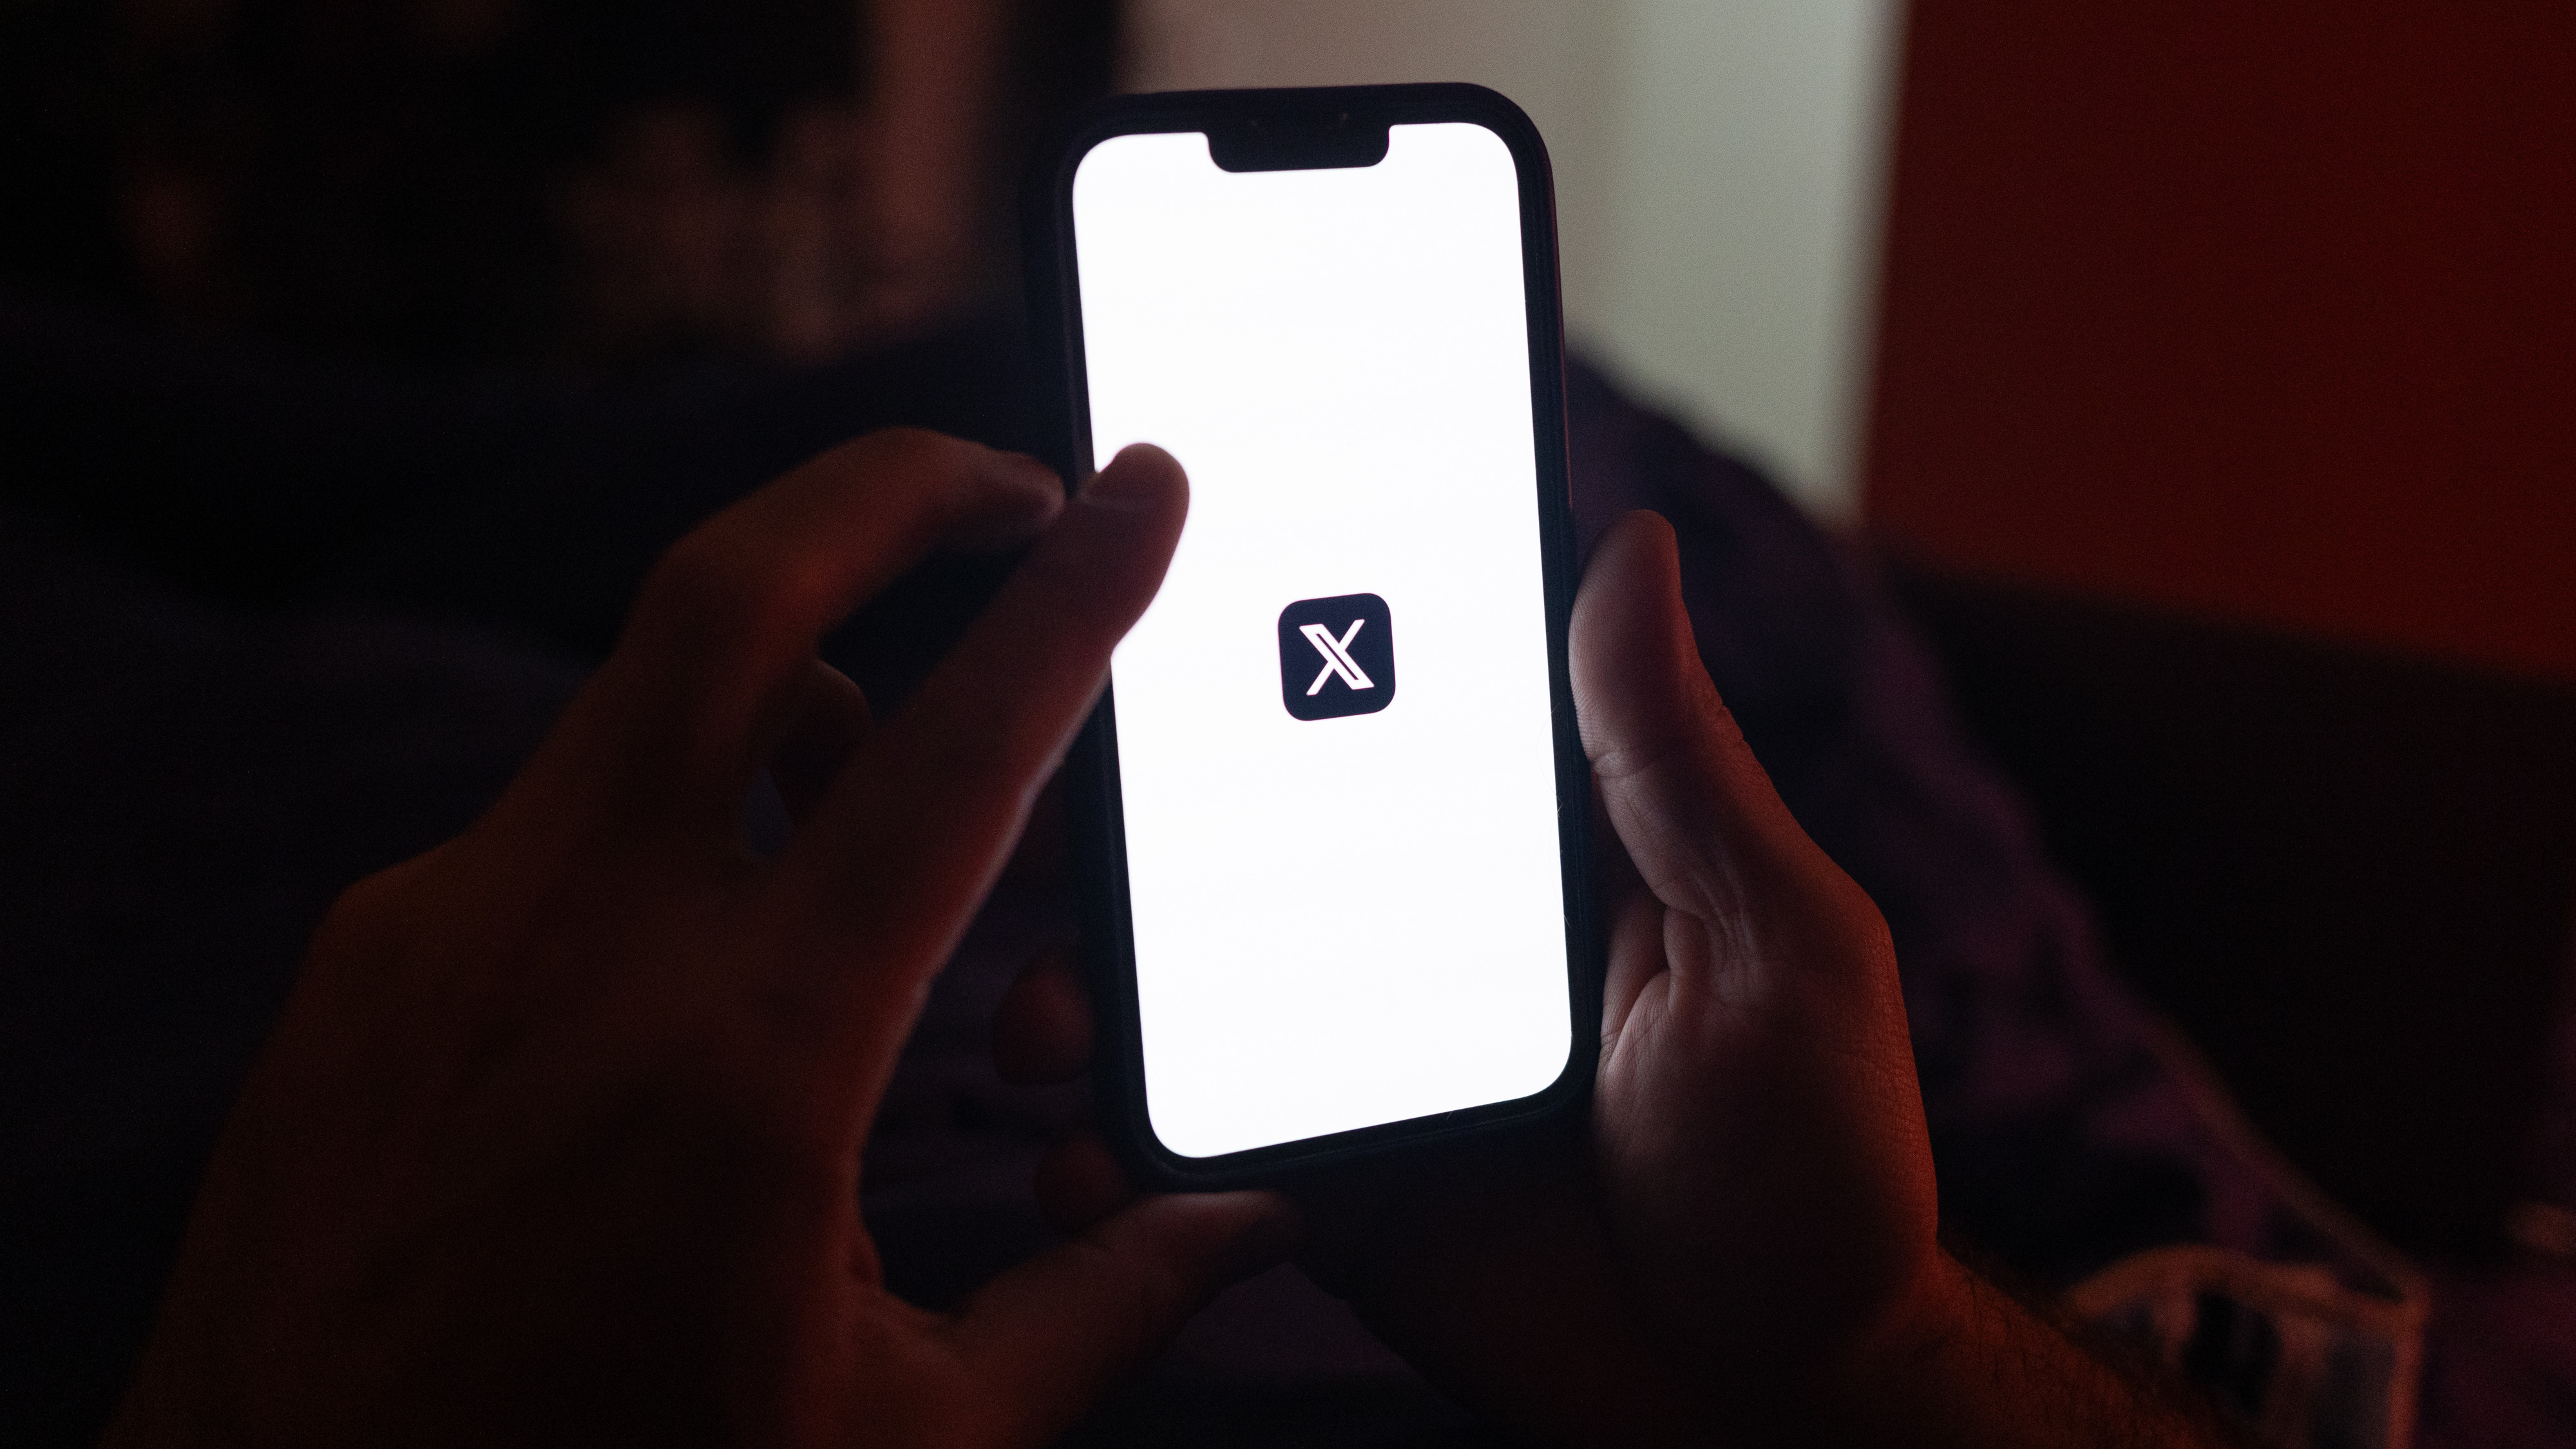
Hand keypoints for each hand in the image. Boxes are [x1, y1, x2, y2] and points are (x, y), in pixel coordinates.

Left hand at [107, 431, 1296, 1447]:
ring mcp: (442, 934)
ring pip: (645, 714)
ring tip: (867, 812)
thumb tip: (1240, 1225)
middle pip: (730, 599)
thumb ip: (1096, 1311)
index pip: (950, 763)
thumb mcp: (897, 1438)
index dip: (1069, 604)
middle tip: (1006, 487)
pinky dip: (665, 835)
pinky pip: (554, 824)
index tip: (1134, 488)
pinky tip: (699, 969)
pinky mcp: (364, 962)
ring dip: (783, 712)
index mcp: (747, 1066)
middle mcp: (575, 951)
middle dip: (889, 494)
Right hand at [1000, 512, 2229, 1445]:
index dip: (1269, 645)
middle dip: (1126, 834)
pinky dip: (1124, 1151)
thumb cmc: (1822, 1164)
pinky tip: (1084, 1159)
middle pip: (1245, 847)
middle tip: (1039, 822)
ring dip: (1095, 991)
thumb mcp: (1778, 944)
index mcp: (1531, 848)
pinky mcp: (1329, 1179)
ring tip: (1043, 1023)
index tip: (1154, 585)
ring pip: (1191, 992)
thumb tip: (1628, 546)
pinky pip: (1196, 1148)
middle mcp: (1429, 932)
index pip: (1386, 710)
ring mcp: (1366, 1056)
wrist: (1776, 1401)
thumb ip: (1680, 768)